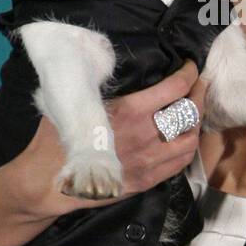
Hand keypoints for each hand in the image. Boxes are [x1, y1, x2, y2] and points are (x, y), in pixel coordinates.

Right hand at [4, 59, 208, 220]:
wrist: (46, 181)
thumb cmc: (54, 136)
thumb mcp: (74, 101)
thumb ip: (98, 86)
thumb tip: (103, 63)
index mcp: (129, 111)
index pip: (175, 88)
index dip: (189, 74)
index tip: (191, 67)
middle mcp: (145, 135)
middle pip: (190, 113)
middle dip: (200, 95)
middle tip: (199, 86)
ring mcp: (147, 162)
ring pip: (190, 140)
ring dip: (196, 124)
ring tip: (194, 114)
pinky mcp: (145, 181)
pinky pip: (179, 164)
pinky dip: (186, 148)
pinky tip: (183, 140)